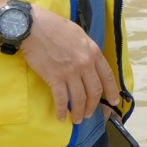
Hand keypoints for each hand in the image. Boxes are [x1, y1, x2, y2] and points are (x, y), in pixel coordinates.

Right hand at [21, 6, 118, 123]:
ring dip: (78, 112)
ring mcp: (70, 72)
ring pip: (79, 98)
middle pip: (94, 91)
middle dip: (92, 106)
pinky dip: (61, 110)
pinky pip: (61, 99)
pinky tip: (60, 117)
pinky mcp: (54, 78)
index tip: (113, 101)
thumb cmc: (54, 27)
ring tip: (77, 119)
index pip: (107, 76)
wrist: (34, 27)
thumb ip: (87, 50)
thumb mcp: (79, 35)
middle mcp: (85, 64)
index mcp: (93, 52)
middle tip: (88, 114)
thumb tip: (90, 62)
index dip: (112, 91)